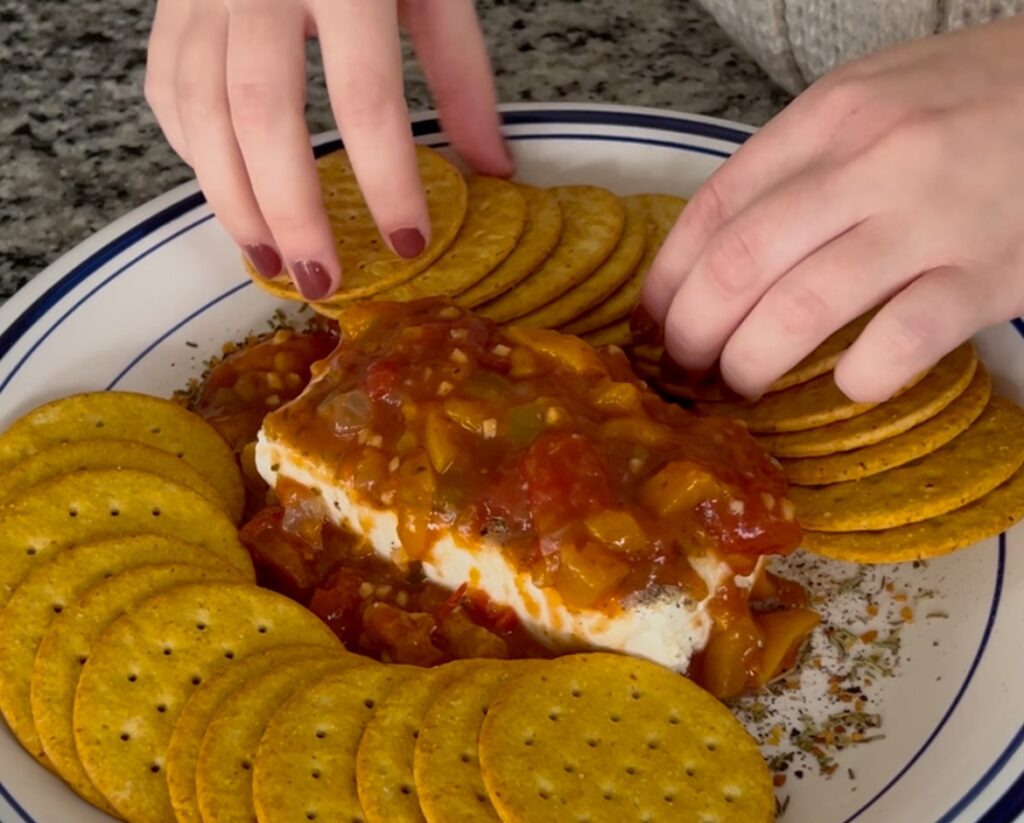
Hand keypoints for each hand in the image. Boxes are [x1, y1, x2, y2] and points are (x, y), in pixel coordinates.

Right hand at [145, 0, 510, 299]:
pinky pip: (166, 86)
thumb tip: (492, 170)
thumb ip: (460, 76)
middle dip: (291, 210)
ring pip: (197, 108)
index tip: (408, 244)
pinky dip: (192, 150)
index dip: (387, 180)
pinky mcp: (171, 1)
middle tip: (323, 280)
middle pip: (261, 113)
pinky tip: (226, 190)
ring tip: (269, 259)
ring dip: (231, 198)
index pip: (366, 96)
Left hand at [642, 16, 1023, 401]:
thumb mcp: (873, 98)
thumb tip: (717, 242)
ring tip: (741, 384)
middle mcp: (869, 162)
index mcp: (828, 117)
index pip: (713, 208)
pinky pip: (899, 344)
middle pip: (737, 266)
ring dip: (751, 363)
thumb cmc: (975, 100)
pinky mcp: (989, 274)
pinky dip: (858, 379)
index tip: (653, 322)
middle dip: (693, 332)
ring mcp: (930, 219)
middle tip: (687, 366)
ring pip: (799, 310)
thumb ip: (798, 159)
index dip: (668, 279)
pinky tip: (849, 384)